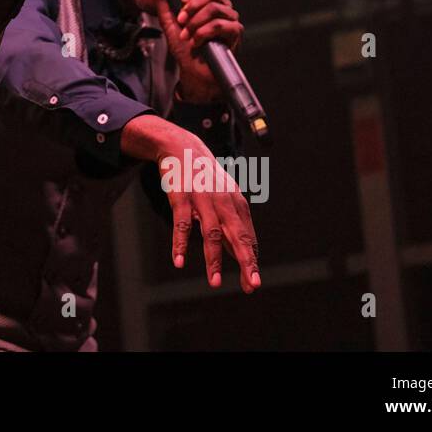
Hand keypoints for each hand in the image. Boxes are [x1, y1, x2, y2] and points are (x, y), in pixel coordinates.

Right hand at [121, 114, 260, 292]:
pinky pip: (183, 224)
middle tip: (252, 284)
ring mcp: (202, 199)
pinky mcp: (182, 198)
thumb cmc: (205, 178)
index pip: (247, 237)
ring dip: (214, 260)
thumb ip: (231, 224)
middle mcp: (223, 202)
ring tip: (215, 283)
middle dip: (246, 261)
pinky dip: (181, 244)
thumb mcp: (224, 197)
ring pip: (211, 234)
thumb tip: (242, 253)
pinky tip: (179, 261)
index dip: (251, 260)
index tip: (252, 283)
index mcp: (237, 204)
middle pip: (237, 235)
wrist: (182, 147)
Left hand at [154, 0, 241, 102]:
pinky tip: (197, 42)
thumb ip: (164, 4)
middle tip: (181, 21)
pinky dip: (203, 33)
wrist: (194, 71)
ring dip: (195, 23)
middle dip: (191, 7)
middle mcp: (222, 7)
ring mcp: (231, 19)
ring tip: (187, 36)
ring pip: (213, 9)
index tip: (182, 0)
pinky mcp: (235, 32)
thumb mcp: (170, 24)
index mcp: (209, 1)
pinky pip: (219, 25)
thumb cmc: (186, 49)